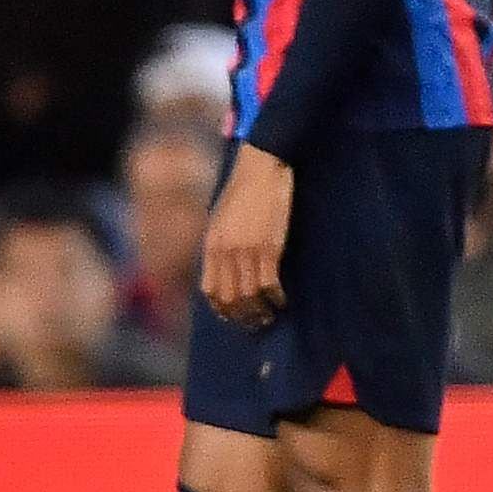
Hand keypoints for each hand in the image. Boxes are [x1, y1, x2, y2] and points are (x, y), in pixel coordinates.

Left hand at [200, 149, 293, 327]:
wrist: (260, 169)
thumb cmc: (243, 190)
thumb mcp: (221, 218)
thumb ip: (221, 244)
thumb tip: (227, 267)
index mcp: (210, 246)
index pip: (210, 290)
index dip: (222, 309)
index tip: (235, 317)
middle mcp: (224, 252)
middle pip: (229, 297)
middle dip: (243, 315)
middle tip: (257, 322)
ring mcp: (245, 250)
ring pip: (248, 294)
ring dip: (260, 310)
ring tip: (271, 315)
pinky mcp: (268, 246)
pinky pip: (268, 282)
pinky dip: (275, 296)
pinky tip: (282, 299)